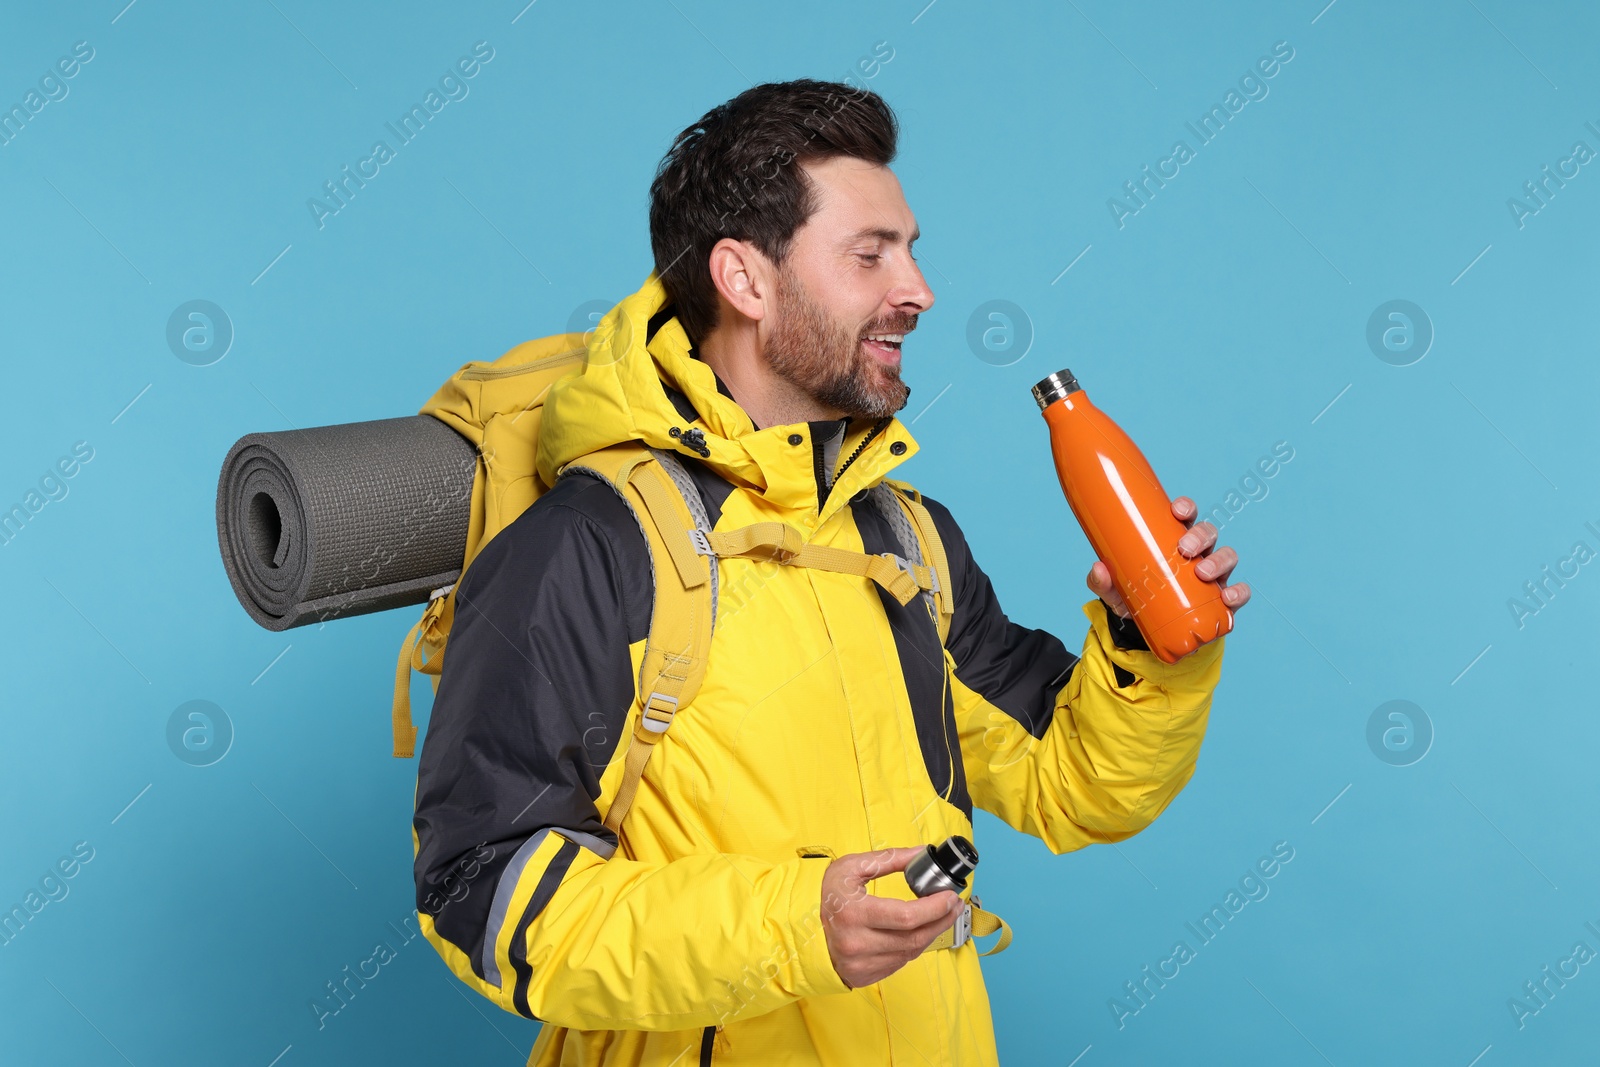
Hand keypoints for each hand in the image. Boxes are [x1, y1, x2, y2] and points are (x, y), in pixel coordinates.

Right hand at [820, 847, 961, 989]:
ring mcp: (861, 963)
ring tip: (942, 916)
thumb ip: (889, 859)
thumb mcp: (852, 868)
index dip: (934, 908)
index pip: (906, 917)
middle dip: (941, 920)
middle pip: (914, 937)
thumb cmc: (830, 896)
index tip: (950, 895)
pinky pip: (900, 962)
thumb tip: (922, 853)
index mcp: (854, 914)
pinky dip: (914, 946)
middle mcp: (857, 944)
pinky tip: (918, 931)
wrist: (803, 929)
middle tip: (954, 905)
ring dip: (931, 933)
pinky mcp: (864, 976)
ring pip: (911, 952)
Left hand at [1084, 496, 1250, 624]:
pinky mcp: (1223, 600)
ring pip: (1227, 557)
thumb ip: (1102, 581)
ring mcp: (1213, 576)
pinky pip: (1239, 592)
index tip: (1176, 510)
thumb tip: (1098, 568)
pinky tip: (1228, 597)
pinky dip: (1239, 592)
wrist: (1147, 633)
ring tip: (1202, 572)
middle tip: (1184, 549)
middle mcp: (1197, 553)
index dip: (1186, 508)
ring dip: (1219, 561)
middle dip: (1200, 536)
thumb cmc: (1135, 599)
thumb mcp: (1115, 590)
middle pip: (1208, 533)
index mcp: (1173, 540)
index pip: (1185, 516)